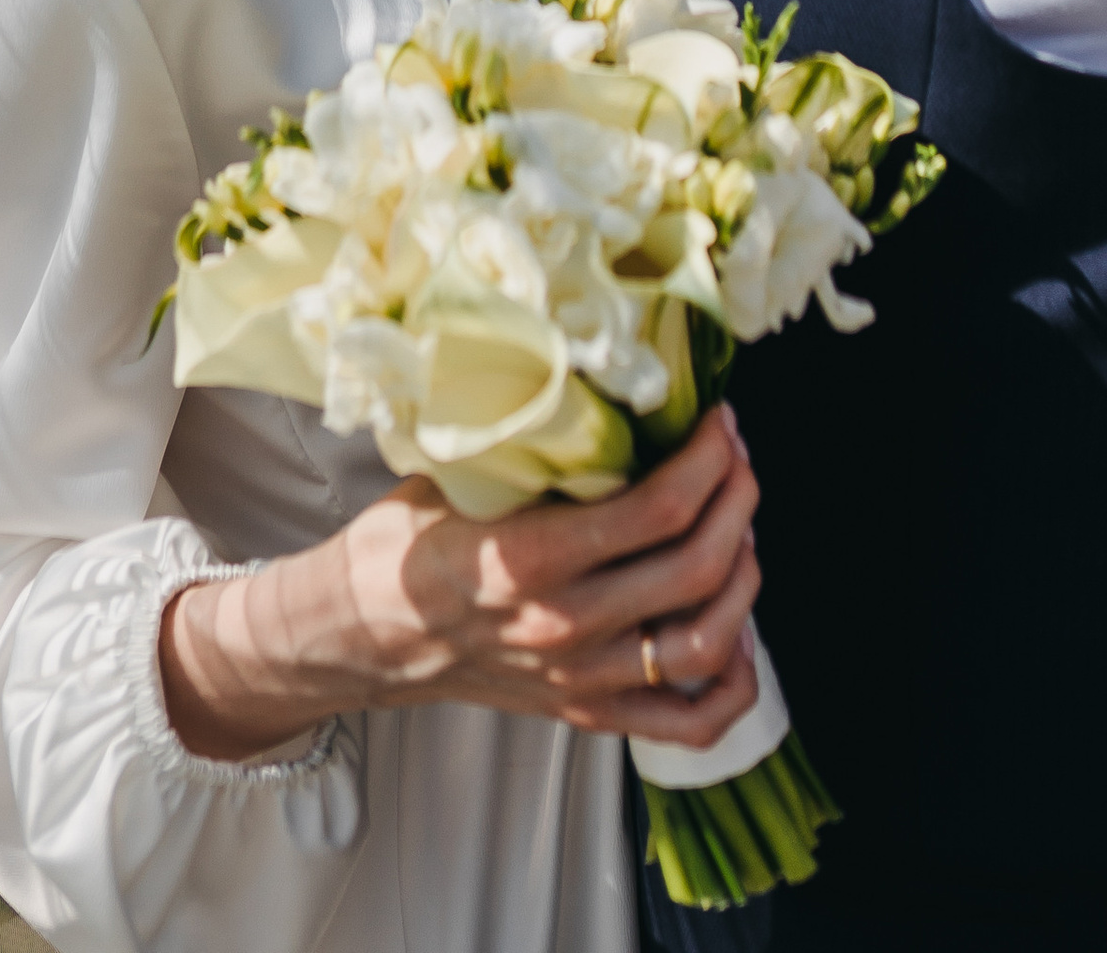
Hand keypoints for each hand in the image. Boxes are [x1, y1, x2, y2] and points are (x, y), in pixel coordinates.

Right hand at [160, 406, 761, 762]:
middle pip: (696, 568)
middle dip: (737, 499)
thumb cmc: (411, 540)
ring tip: (740, 529)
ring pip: (704, 643)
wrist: (364, 632)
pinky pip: (686, 723)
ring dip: (743, 579)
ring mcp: (580, 679)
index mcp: (531, 558)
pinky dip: (731, 687)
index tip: (719, 420)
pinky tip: (739, 638)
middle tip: (736, 458)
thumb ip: (537, 445)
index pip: (658, 510)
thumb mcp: (462, 472)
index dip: (708, 458)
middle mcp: (565, 627)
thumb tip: (608, 382)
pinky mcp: (586, 713)